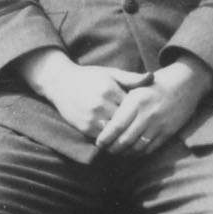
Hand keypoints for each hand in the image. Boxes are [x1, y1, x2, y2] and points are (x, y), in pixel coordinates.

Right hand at [20, 50, 145, 136]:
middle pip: (125, 121)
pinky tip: (118, 138)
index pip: (132, 106)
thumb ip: (131, 78)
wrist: (60, 83)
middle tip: (144, 129)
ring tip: (134, 136)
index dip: (140, 110)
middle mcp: (101, 104)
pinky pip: (104, 138)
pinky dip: (112, 139)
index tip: (147, 113)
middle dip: (134, 124)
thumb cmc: (89, 77)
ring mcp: (92, 117)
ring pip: (115, 132)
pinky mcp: (84, 128)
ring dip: (123, 135)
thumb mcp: (110, 74)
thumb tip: (152, 77)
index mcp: (109, 90)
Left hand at [96, 57, 212, 155]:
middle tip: (104, 149)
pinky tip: (130, 151)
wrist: (184, 85)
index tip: (98, 142)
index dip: (106, 137)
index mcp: (137, 101)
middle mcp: (147, 114)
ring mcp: (159, 125)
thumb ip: (120, 101)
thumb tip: (103, 119)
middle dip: (112, 148)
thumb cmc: (154, 85)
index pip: (117, 125)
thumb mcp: (136, 86)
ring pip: (137, 147)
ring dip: (124, 152)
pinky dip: (138, 153)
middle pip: (125, 139)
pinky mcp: (167, 133)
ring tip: (115, 151)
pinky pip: (149, 148)